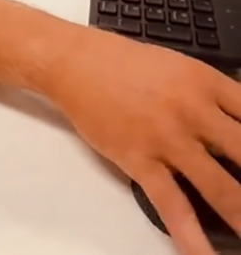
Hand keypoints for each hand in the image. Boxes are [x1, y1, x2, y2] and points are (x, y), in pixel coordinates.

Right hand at [51, 27, 240, 254]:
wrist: (74, 61)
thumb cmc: (123, 63)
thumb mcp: (178, 67)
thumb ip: (212, 97)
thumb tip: (239, 129)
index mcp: (206, 81)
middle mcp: (193, 110)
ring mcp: (167, 138)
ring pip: (222, 188)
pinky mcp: (140, 160)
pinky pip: (173, 205)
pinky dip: (191, 237)